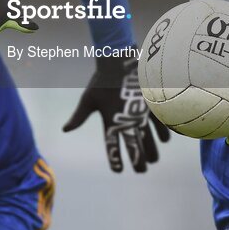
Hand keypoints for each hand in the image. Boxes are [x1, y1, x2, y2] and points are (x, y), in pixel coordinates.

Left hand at [63, 56, 169, 172]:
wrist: (119, 59)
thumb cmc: (101, 79)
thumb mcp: (88, 99)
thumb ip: (79, 117)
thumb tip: (65, 130)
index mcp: (110, 122)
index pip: (112, 148)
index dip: (116, 160)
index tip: (118, 170)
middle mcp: (127, 122)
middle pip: (135, 150)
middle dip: (139, 163)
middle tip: (141, 170)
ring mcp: (142, 115)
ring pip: (151, 142)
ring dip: (152, 153)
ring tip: (152, 160)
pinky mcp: (152, 106)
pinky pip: (162, 125)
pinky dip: (164, 134)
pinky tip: (164, 139)